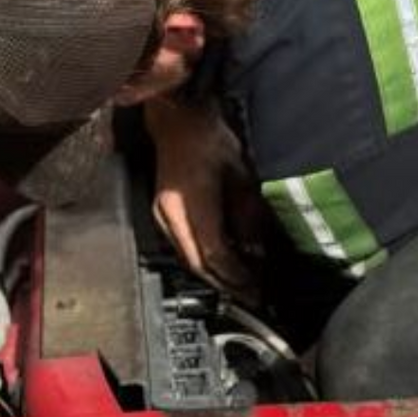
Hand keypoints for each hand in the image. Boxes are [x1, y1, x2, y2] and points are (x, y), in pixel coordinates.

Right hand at [143, 97, 259, 301]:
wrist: (177, 121)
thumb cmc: (207, 138)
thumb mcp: (240, 175)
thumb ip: (247, 216)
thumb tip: (256, 250)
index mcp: (191, 202)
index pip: (213, 252)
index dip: (236, 275)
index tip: (255, 287)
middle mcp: (170, 213)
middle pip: (197, 263)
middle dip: (225, 283)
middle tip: (250, 295)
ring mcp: (162, 214)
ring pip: (188, 258)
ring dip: (214, 274)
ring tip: (239, 283)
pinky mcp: (162, 214)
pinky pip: (183, 246)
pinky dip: (203, 259)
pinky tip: (221, 261)